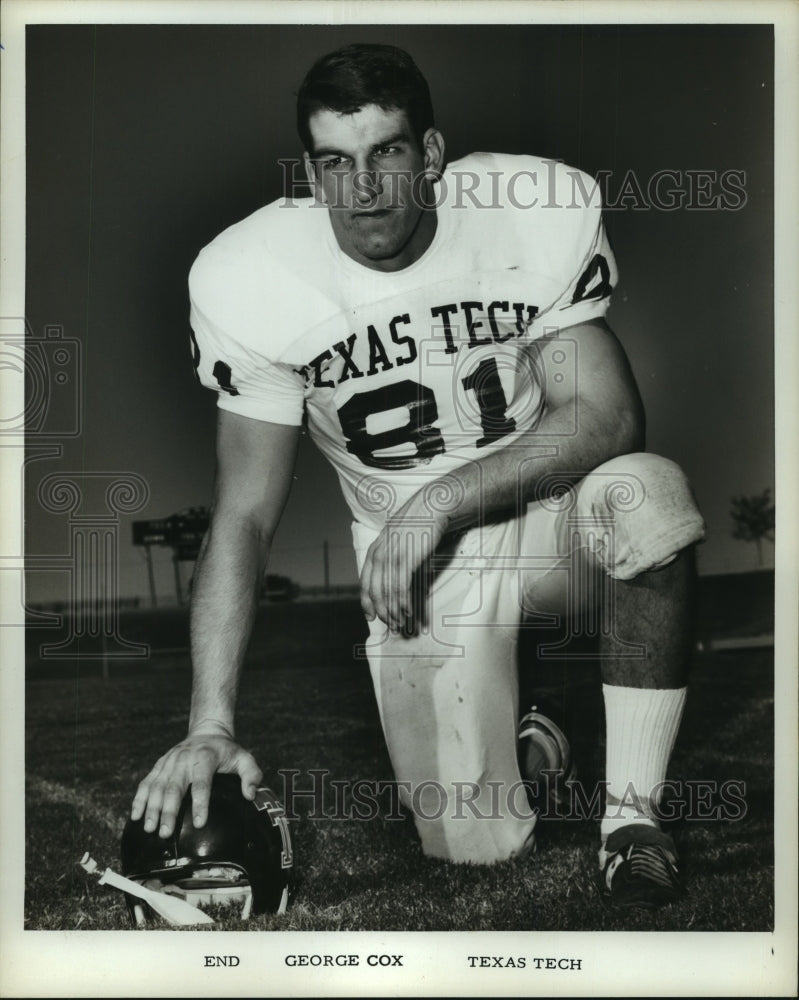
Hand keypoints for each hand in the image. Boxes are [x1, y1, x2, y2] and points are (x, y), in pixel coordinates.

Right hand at [130, 722, 262, 838]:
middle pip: (174, 787)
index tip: (200, 823)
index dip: (201, 802)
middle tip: (164, 833)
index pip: (202, 782)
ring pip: (157, 786)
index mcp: (206, 757)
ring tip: (149, 829)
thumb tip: (250, 795)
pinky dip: (139, 799)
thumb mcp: (244, 758)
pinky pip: (146, 783)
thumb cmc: (227, 752)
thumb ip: (252, 775)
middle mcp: (184, 759)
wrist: (207, 732)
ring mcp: (169, 762)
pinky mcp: (159, 765)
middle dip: (168, 811)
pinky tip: (135, 816)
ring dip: (151, 808)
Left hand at [359, 498, 445, 631]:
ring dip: (394, 611)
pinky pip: (401, 588)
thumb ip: (394, 557)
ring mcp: (392, 557)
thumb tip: (398, 578)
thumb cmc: (419, 523)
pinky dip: (404, 603)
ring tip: (402, 623)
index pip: (365, 581)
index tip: (370, 616)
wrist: (433, 506)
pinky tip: (408, 613)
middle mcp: (380, 554)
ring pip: (387, 592)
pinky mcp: (407, 559)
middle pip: (375, 591)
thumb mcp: (398, 539)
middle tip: (391, 625)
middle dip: (382, 611)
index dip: (366, 601)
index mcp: (375, 549)